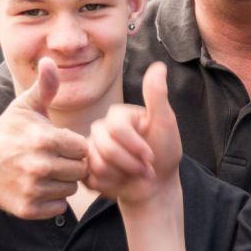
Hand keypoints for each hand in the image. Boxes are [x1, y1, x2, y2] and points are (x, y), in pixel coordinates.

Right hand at [0, 57, 87, 217]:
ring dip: (61, 182)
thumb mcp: (25, 107)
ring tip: (45, 171)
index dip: (74, 146)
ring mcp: (32, 189)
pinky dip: (51, 201)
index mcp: (45, 139)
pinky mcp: (27, 208)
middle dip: (70, 164)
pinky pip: (58, 207)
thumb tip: (51, 61)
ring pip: (70, 189)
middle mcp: (39, 165)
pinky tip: (38, 187)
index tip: (60, 143)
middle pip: (79, 170)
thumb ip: (45, 86)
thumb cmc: (6, 132)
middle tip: (53, 159)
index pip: (83, 148)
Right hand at [86, 62, 182, 206]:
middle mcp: (100, 129)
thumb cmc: (164, 152)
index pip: (117, 128)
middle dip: (131, 164)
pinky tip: (120, 181)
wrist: (156, 185)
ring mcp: (90, 148)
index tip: (151, 156)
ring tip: (134, 174)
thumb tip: (158, 66)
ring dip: (122, 175)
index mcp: (117, 115)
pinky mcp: (85, 168)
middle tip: (145, 169)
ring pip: (97, 164)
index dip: (136, 146)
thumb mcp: (165, 123)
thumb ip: (157, 96)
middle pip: (106, 148)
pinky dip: (110, 184)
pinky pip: (90, 178)